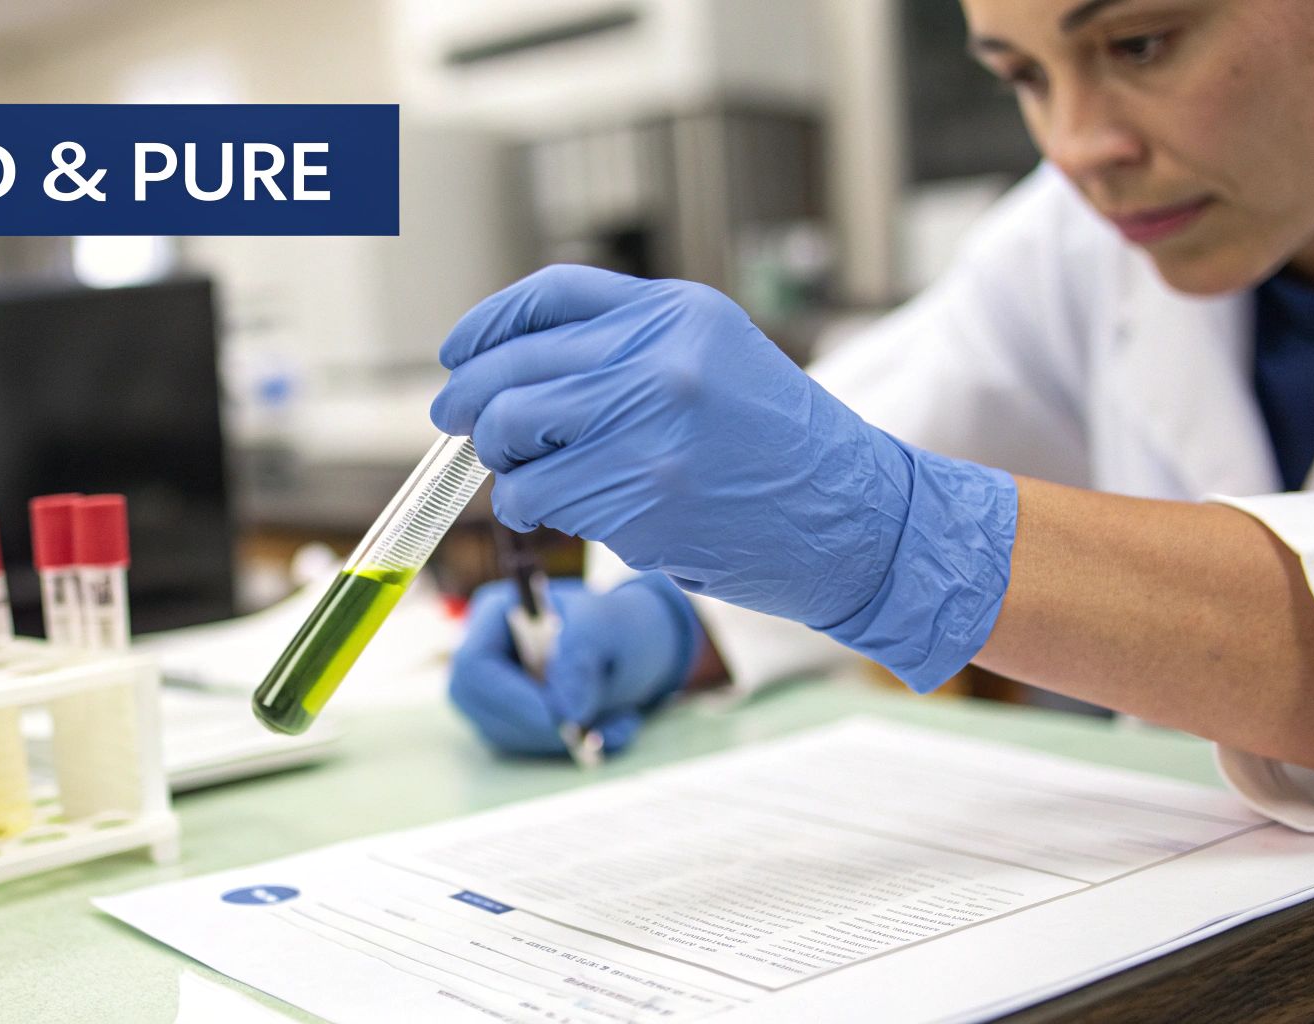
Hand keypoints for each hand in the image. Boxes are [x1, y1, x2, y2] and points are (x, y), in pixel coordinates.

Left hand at [431, 265, 1017, 691]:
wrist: (857, 519)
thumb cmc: (782, 449)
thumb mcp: (715, 360)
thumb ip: (628, 349)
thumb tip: (512, 370)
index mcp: (678, 314)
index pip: (551, 296)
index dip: (489, 324)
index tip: (459, 353)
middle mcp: (660, 359)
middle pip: (514, 366)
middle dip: (469, 400)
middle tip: (456, 422)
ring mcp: (648, 428)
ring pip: (510, 432)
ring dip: (499, 460)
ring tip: (522, 475)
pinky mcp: (639, 497)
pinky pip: (536, 495)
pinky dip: (526, 506)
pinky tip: (549, 510)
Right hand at [449, 575, 697, 756]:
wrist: (629, 649)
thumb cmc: (611, 625)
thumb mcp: (604, 626)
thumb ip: (580, 657)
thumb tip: (564, 710)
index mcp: (495, 616)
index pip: (474, 664)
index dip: (508, 696)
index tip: (557, 717)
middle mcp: (484, 656)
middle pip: (477, 705)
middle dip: (535, 725)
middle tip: (585, 731)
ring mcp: (492, 693)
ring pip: (504, 734)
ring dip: (562, 739)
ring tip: (619, 720)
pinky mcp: (511, 724)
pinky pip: (529, 750)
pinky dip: (573, 749)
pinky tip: (611, 729)